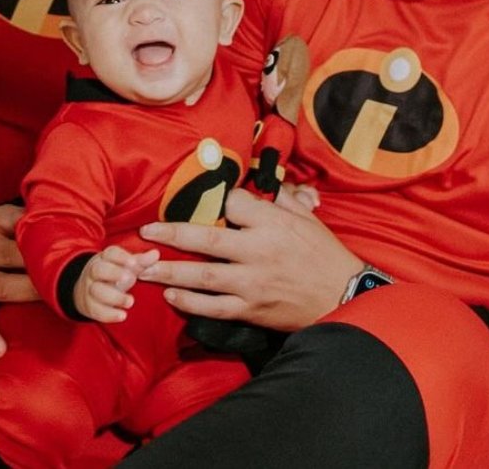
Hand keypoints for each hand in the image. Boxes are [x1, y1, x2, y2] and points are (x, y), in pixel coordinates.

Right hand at [74, 246, 159, 321]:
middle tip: (131, 278)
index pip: (110, 253)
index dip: (121, 257)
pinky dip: (109, 314)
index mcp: (105, 259)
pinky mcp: (89, 306)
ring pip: (96, 290)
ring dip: (114, 297)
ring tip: (130, 301)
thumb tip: (156, 253)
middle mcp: (94, 272)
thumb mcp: (127, 267)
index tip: (134, 262)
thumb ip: (141, 261)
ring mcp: (89, 289)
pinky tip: (122, 316)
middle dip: (114, 273)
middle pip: (99, 269)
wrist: (90, 291)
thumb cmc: (115, 275)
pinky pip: (96, 310)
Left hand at [138, 187, 360, 330]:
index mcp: (272, 223)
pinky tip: (171, 295)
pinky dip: (189, 302)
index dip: (214, 199)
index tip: (198, 198)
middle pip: (206, 238)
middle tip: (145, 232)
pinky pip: (213, 306)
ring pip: (202, 276)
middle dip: (171, 233)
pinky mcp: (251, 309)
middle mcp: (257, 251)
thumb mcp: (307, 219)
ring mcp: (252, 283)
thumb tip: (264, 180)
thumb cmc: (324, 255)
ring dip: (169, 271)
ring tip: (143, 267)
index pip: (232, 203)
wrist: (345, 298)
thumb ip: (282, 198)